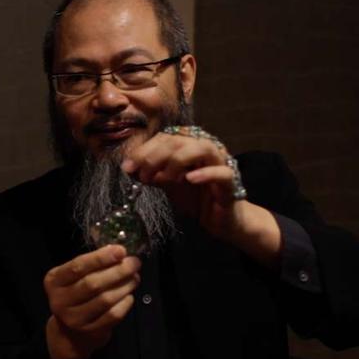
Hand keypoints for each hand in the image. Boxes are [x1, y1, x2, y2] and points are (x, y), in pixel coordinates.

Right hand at [43, 244, 140, 358]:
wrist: (70, 333)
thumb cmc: (75, 295)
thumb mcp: (73, 278)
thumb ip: (91, 265)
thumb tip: (119, 253)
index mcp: (54, 281)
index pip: (77, 267)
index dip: (100, 258)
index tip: (121, 250)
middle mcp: (60, 301)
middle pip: (92, 283)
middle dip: (117, 271)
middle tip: (134, 263)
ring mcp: (75, 319)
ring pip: (105, 299)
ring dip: (124, 286)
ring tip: (135, 278)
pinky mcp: (90, 332)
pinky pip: (113, 315)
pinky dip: (125, 303)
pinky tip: (129, 295)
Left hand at [121, 130, 240, 240]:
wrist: (219, 221)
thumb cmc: (194, 198)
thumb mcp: (167, 184)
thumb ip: (151, 173)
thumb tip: (129, 167)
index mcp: (189, 145)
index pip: (164, 138)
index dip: (144, 150)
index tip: (127, 167)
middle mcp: (206, 148)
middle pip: (179, 140)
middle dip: (155, 156)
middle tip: (142, 176)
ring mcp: (220, 162)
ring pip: (202, 148)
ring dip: (178, 160)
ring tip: (164, 178)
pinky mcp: (231, 181)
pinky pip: (222, 172)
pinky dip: (205, 173)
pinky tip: (189, 179)